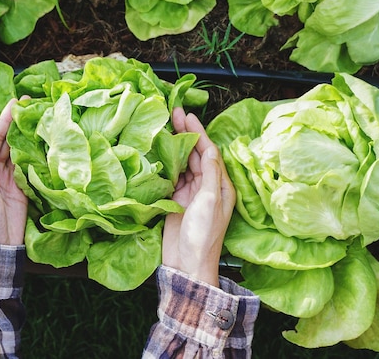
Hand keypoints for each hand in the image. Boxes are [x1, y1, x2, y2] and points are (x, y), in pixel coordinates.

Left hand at [0, 98, 27, 245]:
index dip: (4, 120)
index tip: (15, 103)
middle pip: (6, 142)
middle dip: (16, 123)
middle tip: (31, 105)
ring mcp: (9, 180)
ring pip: (18, 152)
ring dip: (26, 136)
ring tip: (38, 119)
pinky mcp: (23, 189)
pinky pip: (29, 167)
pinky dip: (34, 154)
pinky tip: (42, 143)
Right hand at [162, 108, 235, 286]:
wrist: (187, 264)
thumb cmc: (203, 235)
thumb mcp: (210, 201)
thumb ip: (211, 174)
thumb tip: (210, 148)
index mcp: (221, 185)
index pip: (210, 152)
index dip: (198, 132)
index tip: (187, 115)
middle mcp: (207, 186)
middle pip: (196, 154)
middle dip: (186, 134)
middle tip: (173, 113)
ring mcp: (190, 194)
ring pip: (183, 163)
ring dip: (175, 146)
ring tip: (163, 127)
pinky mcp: (176, 201)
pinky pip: (171, 177)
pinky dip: (166, 163)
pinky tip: (157, 152)